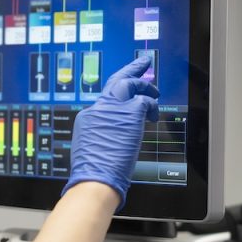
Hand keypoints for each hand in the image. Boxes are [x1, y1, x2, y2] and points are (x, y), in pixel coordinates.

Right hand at [61, 56, 159, 207]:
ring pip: (130, 85)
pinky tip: (153, 116)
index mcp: (86, 118)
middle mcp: (98, 109)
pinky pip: (145, 101)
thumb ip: (99, 137)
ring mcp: (113, 109)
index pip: (104, 102)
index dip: (116, 98)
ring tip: (154, 92)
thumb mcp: (88, 149)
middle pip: (115, 82)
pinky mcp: (130, 113)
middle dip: (130, 71)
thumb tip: (109, 139)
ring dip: (145, 86)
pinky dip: (151, 105)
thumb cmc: (92, 173)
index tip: (124, 94)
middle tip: (142, 63)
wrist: (94, 178)